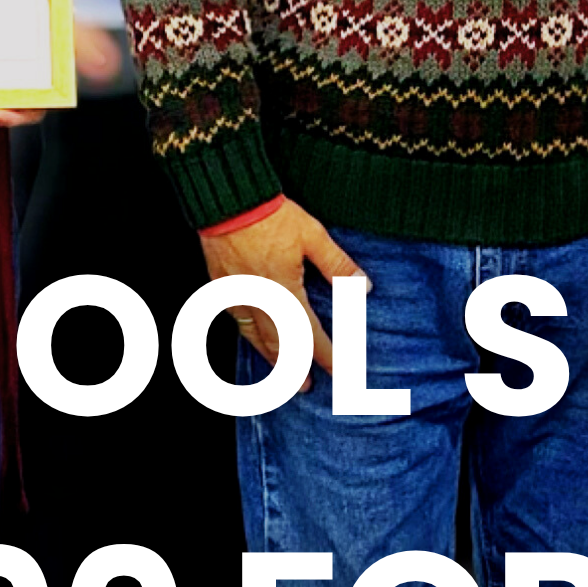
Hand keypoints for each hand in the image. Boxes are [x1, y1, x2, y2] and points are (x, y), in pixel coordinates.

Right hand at [196, 198, 357, 370]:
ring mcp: (238, 296)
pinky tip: (256, 339)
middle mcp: (260, 300)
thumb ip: (338, 265)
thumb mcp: (313, 236)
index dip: (326, 355)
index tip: (341, 371)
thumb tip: (365, 286)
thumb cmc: (272, 215)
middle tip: (304, 386)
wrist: (229, 201)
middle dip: (294, 368)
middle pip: (280, 344)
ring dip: (271, 358)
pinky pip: (238, 322)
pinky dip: (250, 337)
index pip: (310, 333)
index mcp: (284, 291)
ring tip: (282, 373)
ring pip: (256, 337)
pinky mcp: (222, 288)